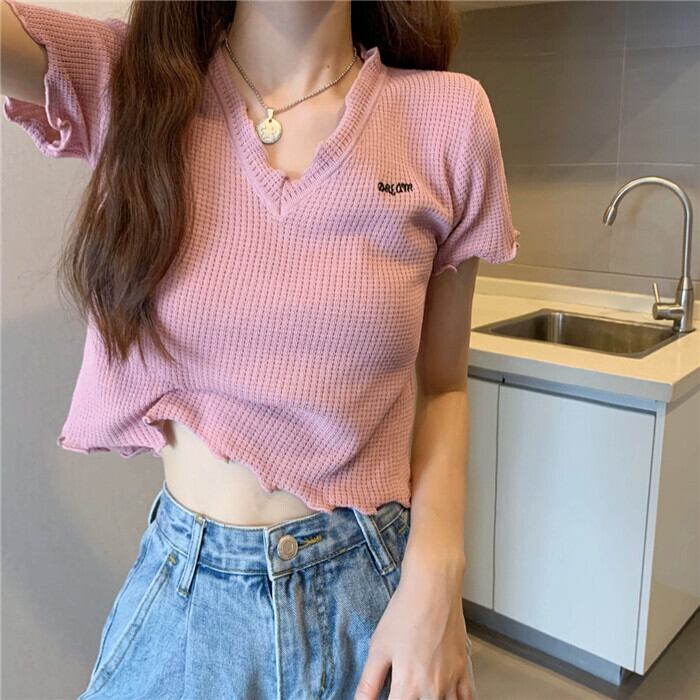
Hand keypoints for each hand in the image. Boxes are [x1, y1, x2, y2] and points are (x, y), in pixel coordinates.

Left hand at [354, 549, 475, 699]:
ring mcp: (451, 680)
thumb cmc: (406, 611)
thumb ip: (369, 683)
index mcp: (408, 687)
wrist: (433, 586)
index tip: (387, 697)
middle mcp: (432, 689)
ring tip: (420, 693)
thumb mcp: (379, 648)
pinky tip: (448, 697)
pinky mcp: (464, 668)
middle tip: (404, 690)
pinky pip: (467, 699)